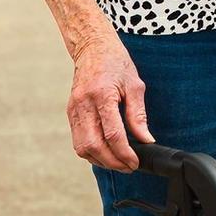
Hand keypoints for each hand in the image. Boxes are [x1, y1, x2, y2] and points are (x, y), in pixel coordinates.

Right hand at [68, 26, 150, 170]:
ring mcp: (74, 110)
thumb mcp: (135, 86)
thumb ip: (138, 115)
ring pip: (82, 148)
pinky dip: (91, 152)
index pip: (113, 134)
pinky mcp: (70, 113)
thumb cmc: (116, 63)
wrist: (92, 48)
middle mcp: (84, 104)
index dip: (125, 154)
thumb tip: (146, 140)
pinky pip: (78, 141)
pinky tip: (105, 153)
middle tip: (129, 167)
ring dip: (100, 160)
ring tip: (118, 163)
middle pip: (94, 146)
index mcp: (102, 95)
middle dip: (112, 162)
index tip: (135, 162)